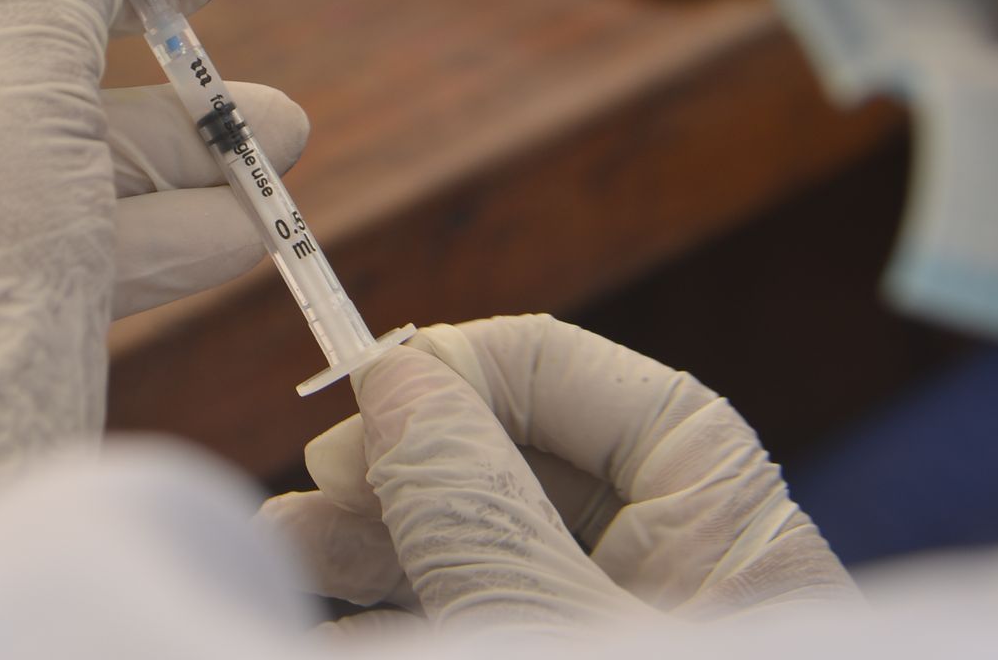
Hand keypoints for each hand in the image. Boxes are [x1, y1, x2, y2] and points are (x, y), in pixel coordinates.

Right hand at [260, 315, 857, 632]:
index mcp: (722, 519)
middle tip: (307, 490)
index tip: (363, 395)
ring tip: (275, 554)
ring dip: (369, 545)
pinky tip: (321, 618)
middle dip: (395, 471)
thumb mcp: (555, 630)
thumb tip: (396, 375)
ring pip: (476, 549)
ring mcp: (613, 627)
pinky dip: (397, 612)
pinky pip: (471, 617)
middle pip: (509, 465)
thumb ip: (475, 503)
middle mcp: (672, 565)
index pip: (579, 378)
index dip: (461, 367)